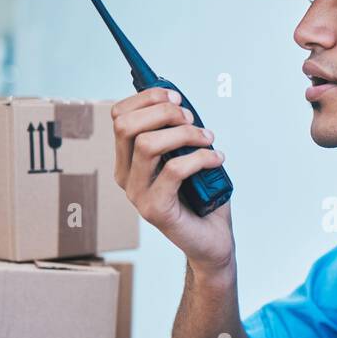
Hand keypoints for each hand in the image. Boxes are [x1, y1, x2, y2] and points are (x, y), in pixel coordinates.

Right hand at [112, 87, 232, 276]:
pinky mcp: (155, 209)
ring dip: (185, 133)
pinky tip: (217, 158)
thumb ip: (179, 131)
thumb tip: (180, 100)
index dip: (146, 98)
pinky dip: (200, 157)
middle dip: (164, 111)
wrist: (211, 241)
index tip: (176, 97)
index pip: (119, 116)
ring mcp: (137, 194)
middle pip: (127, 125)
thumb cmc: (201, 196)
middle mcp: (126, 176)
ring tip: (208, 139)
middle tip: (192, 119)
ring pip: (148, 144)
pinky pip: (174, 170)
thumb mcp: (188, 155)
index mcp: (128, 159)